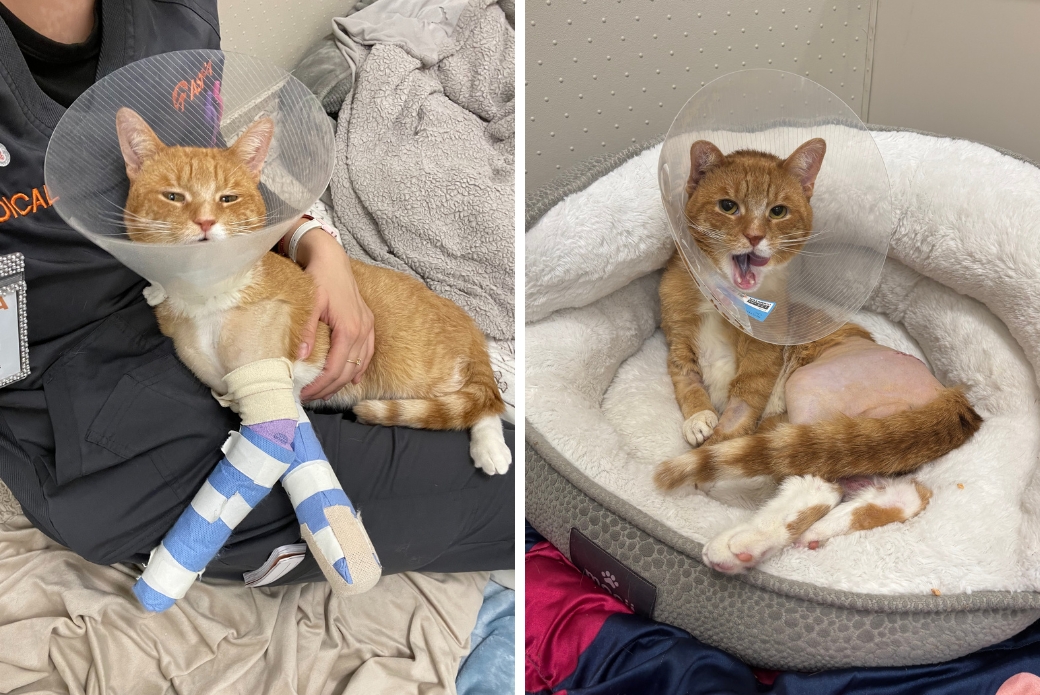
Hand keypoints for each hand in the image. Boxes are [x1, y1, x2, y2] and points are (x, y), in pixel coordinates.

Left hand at [288, 222, 374, 400]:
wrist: (332, 259)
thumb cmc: (318, 279)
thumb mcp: (309, 304)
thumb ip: (305, 331)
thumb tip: (299, 358)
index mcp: (349, 330)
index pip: (334, 369)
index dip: (320, 386)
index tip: (304, 394)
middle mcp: (362, 332)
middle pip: (348, 371)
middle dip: (329, 388)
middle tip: (310, 398)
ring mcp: (368, 327)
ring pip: (359, 364)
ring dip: (343, 381)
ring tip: (325, 392)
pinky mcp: (368, 322)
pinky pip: (367, 352)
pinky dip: (359, 368)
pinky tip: (352, 378)